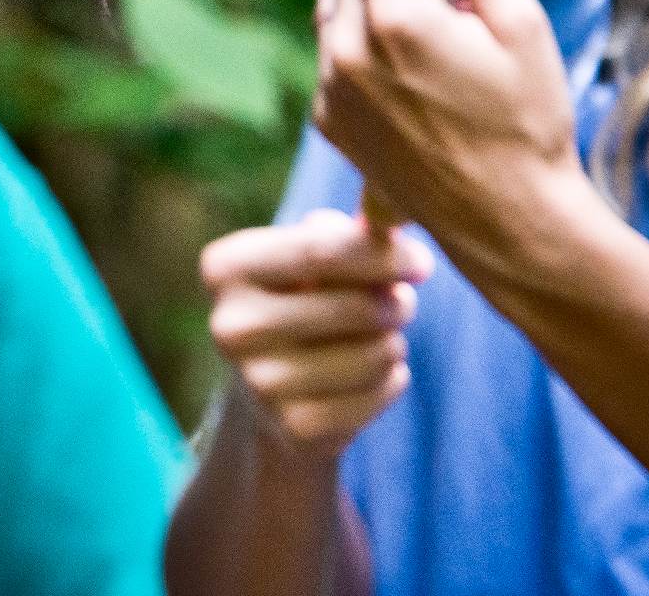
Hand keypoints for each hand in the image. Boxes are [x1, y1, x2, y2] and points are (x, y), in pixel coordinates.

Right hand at [199, 208, 430, 466]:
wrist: (269, 390)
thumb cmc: (301, 300)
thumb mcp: (308, 255)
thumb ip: (344, 232)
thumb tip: (388, 218)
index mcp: (226, 269)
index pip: (321, 249)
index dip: (384, 254)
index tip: (422, 262)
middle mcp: (231, 327)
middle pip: (355, 306)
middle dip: (397, 302)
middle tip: (402, 303)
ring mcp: (259, 385)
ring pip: (375, 353)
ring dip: (393, 342)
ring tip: (378, 339)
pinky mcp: (296, 430)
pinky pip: (379, 393)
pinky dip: (391, 380)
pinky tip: (370, 376)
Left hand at [312, 0, 589, 276]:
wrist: (510, 225)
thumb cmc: (527, 123)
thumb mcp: (523, 22)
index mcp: (395, 19)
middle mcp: (347, 50)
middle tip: (447, 5)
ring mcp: (331, 90)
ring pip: (336, 7)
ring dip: (374, 8)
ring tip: (431, 49)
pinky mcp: (327, 121)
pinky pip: (335, 56)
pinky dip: (364, 54)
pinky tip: (413, 87)